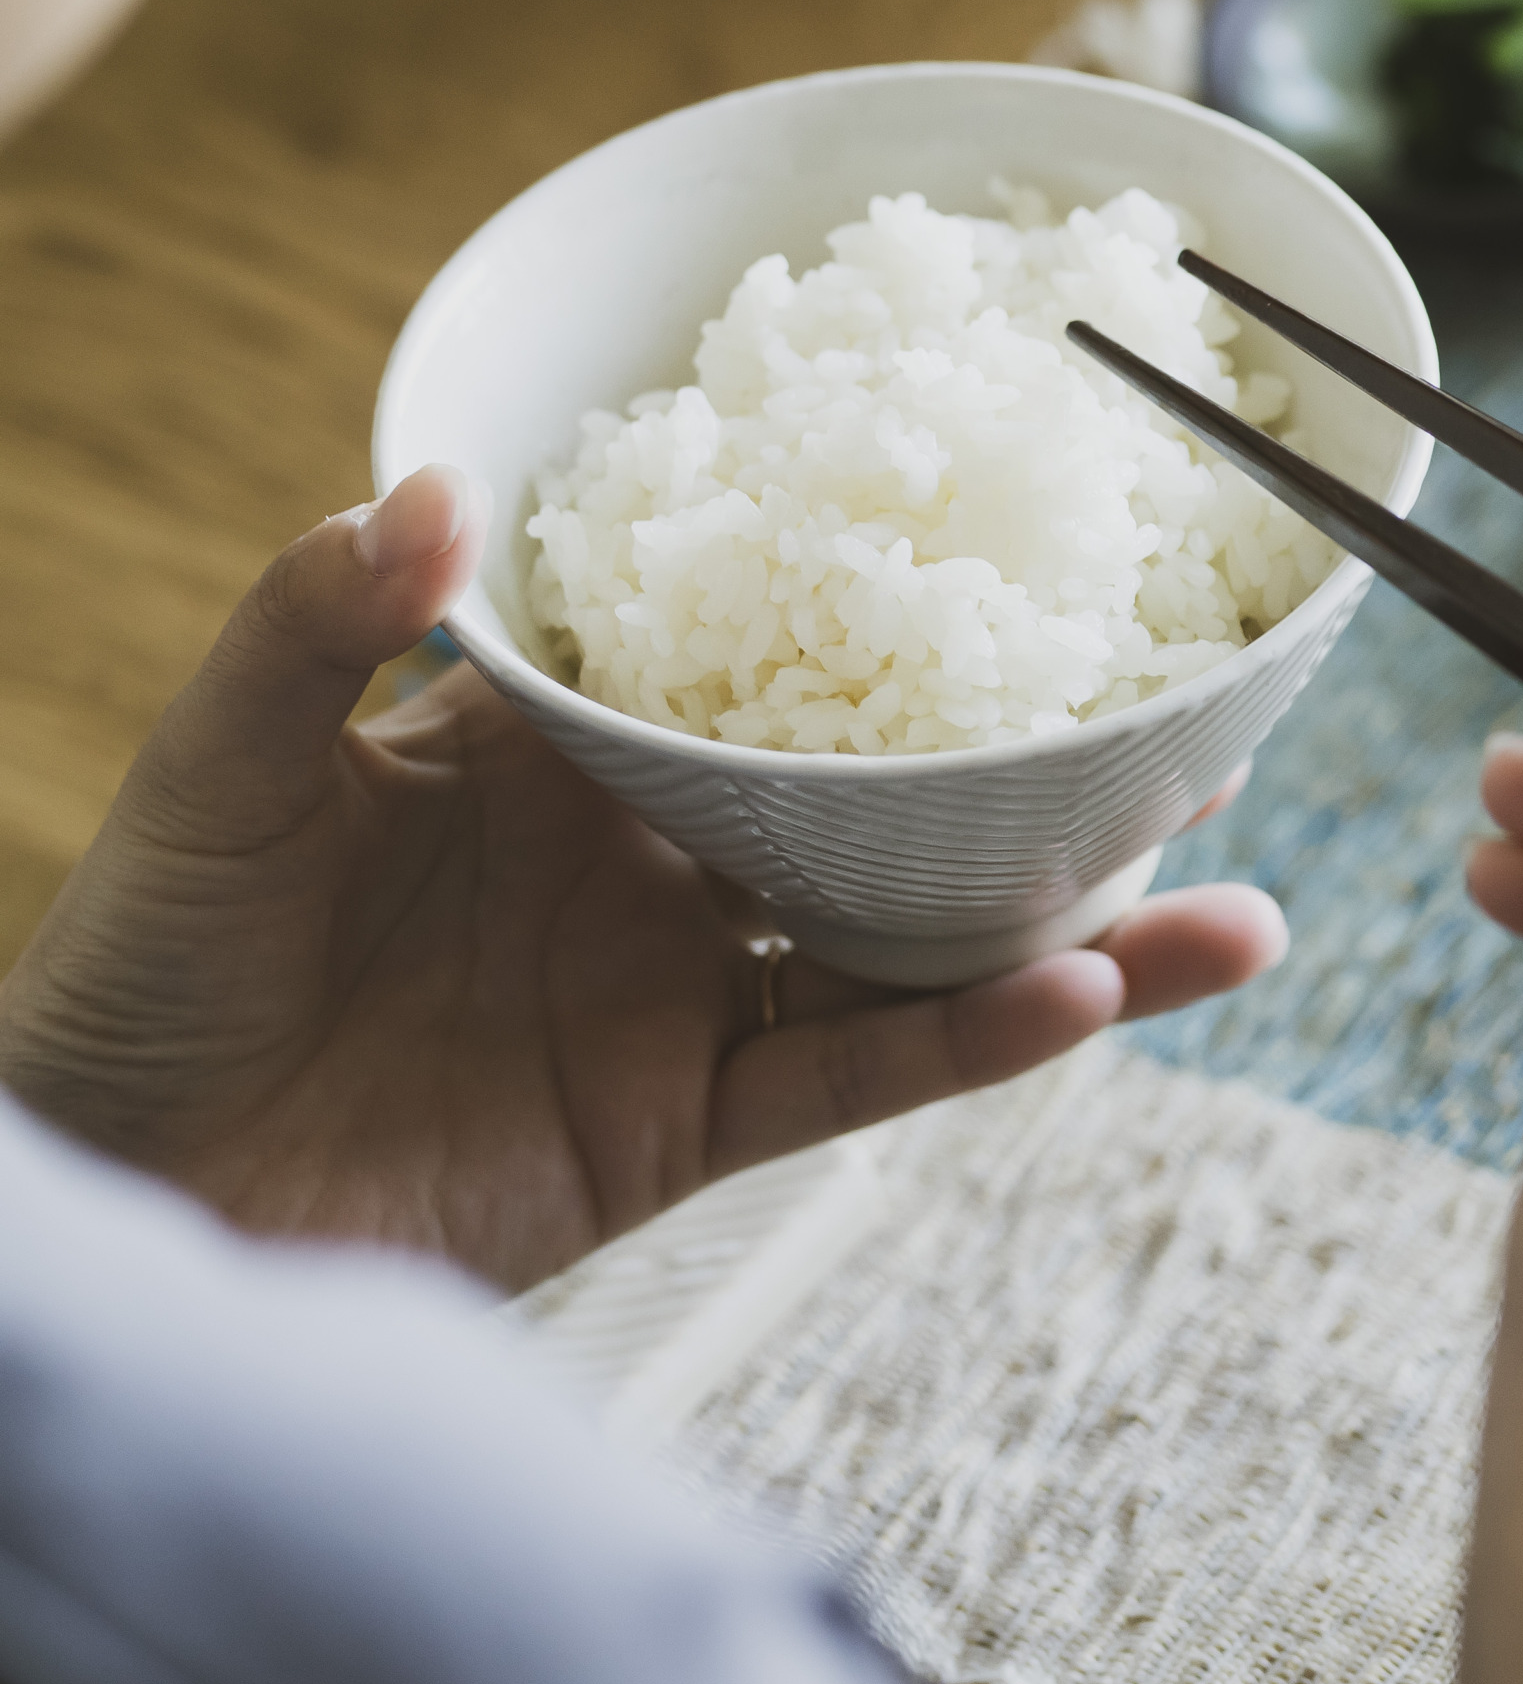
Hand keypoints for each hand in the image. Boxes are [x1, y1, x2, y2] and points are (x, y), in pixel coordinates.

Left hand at [0, 465, 1287, 1290]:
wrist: (120, 1195)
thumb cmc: (146, 967)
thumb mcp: (223, 769)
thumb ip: (321, 623)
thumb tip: (438, 488)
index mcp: (573, 752)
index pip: (765, 660)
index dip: (894, 606)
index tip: (1024, 545)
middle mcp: (662, 862)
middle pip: (893, 802)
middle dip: (1048, 769)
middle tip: (1210, 714)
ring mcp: (687, 996)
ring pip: (920, 949)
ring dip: (1079, 931)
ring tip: (1239, 900)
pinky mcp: (684, 1124)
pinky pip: (854, 1075)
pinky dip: (969, 1045)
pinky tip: (1080, 997)